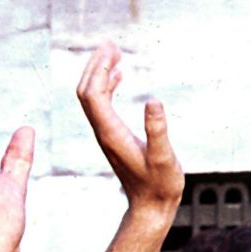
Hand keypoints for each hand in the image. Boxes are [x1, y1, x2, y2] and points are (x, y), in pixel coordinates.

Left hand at [76, 42, 183, 219]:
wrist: (151, 208)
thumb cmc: (160, 185)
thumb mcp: (164, 157)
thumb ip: (158, 131)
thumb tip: (153, 101)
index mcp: (112, 133)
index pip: (93, 94)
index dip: (98, 69)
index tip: (112, 48)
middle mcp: (104, 132)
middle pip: (87, 92)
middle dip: (95, 65)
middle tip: (111, 43)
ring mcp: (107, 135)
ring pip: (93, 97)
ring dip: (100, 73)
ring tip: (115, 52)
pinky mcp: (113, 137)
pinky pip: (103, 105)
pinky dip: (108, 86)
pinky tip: (119, 76)